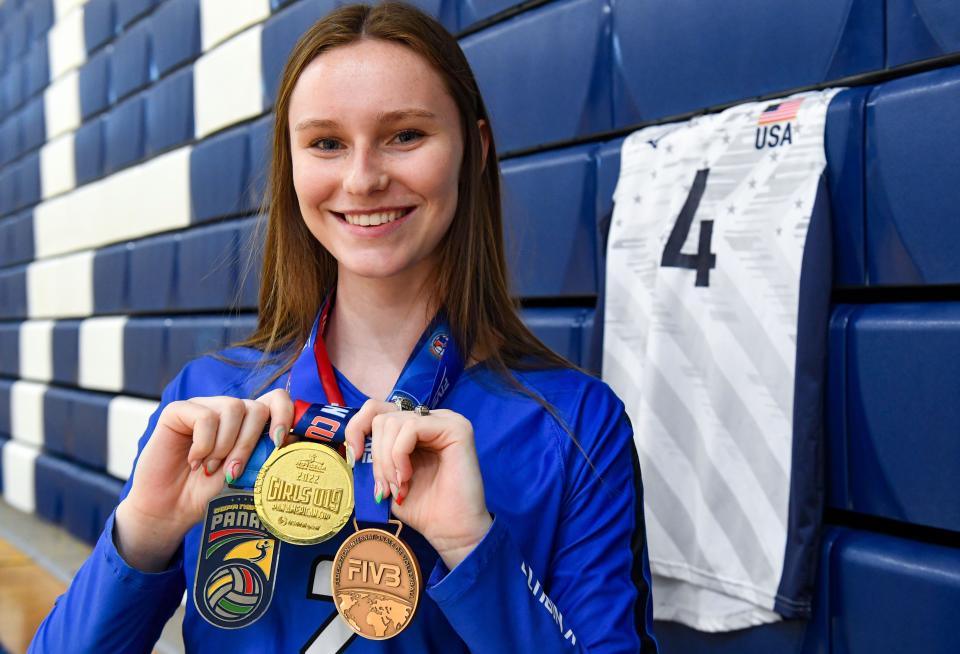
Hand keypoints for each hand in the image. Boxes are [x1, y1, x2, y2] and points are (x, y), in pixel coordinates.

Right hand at [114, 389, 293, 571]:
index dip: (284, 414)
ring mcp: (204, 407)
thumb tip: (296, 438)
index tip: (278, 442)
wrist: (171, 510)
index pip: (276, 399)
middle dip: (249, 443)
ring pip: (233, 408)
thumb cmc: (209, 493)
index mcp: (249, 423)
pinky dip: (204, 444)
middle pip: (256, 407)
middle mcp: (229, 411)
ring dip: (225, 445)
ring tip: (211, 468)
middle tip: (234, 472)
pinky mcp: (178, 411)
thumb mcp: (247, 476)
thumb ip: (268, 455)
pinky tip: (195, 461)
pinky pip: (205, 416)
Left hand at [344, 400, 492, 569]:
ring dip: (387, 460)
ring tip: (398, 486)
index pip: (377, 409)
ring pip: (393, 422)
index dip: (357, 428)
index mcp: (415, 428)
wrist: (449, 531)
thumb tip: (351, 446)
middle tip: (384, 487)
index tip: (355, 458)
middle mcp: (430, 418)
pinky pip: (411, 428)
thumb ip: (372, 457)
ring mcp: (444, 419)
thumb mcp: (386, 478)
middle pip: (382, 417)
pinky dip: (400, 455)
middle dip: (375, 455)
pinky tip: (407, 477)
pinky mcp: (455, 427)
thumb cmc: (422, 508)